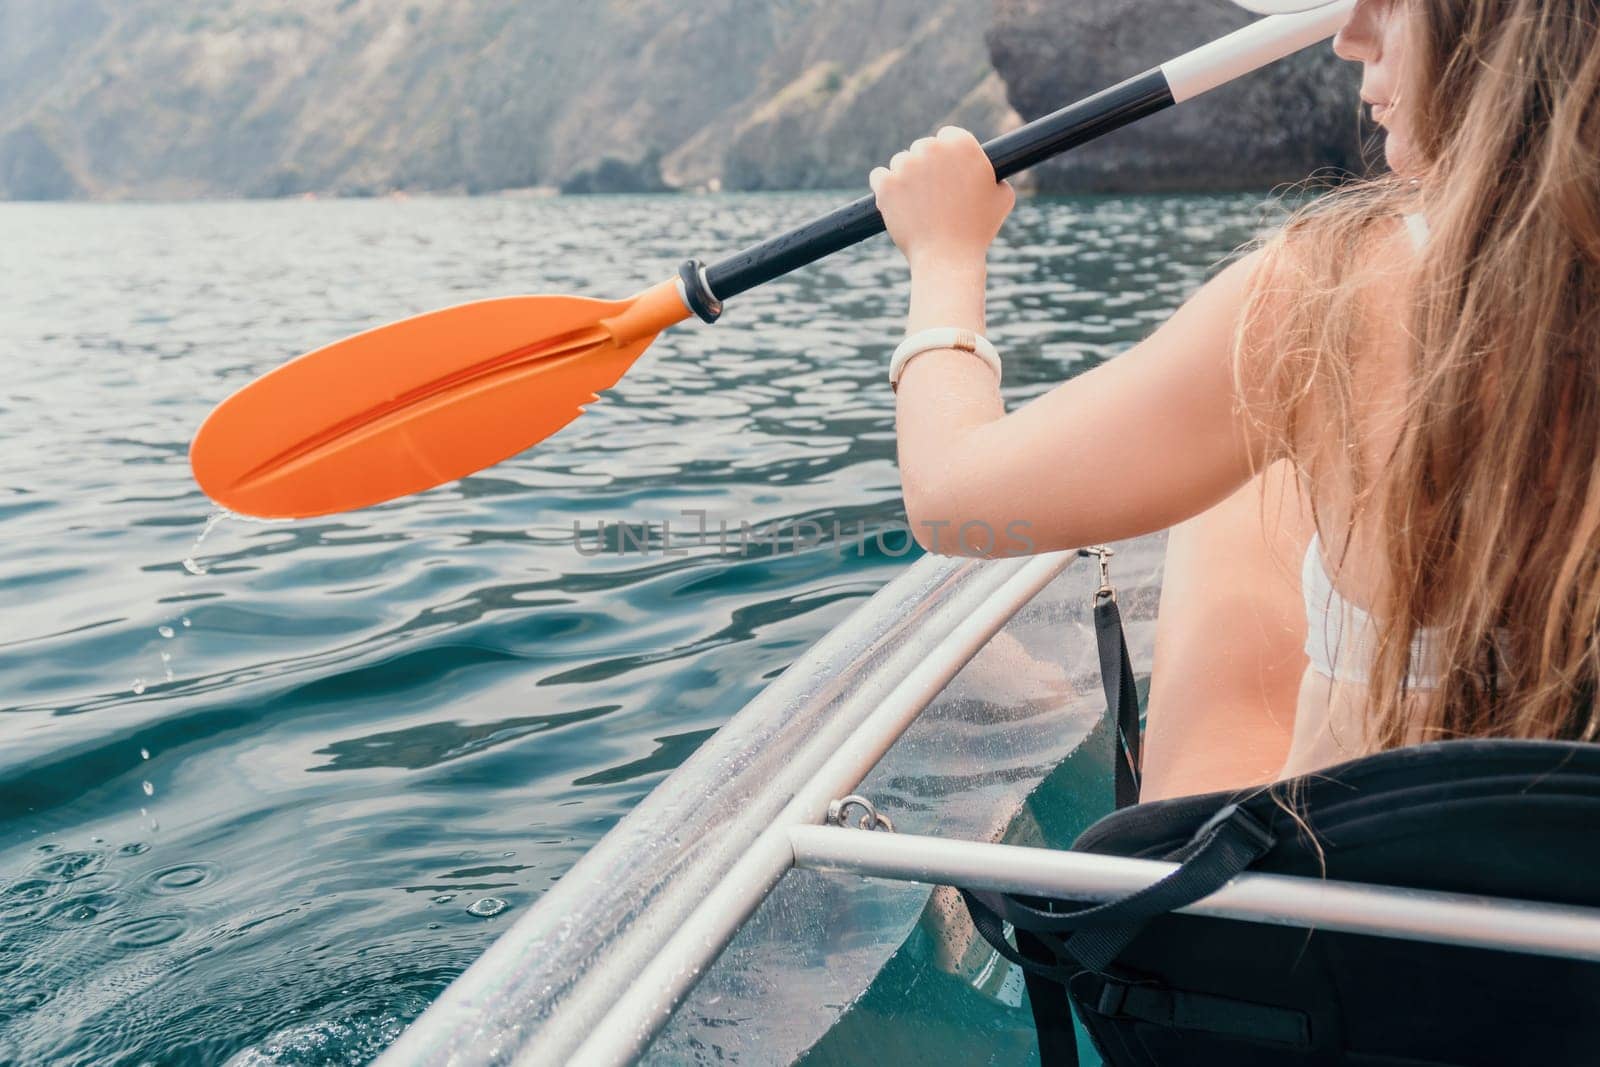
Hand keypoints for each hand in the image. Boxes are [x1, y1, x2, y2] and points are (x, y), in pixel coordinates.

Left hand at [869, 127, 1014, 273]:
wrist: (948, 258)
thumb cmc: (977, 231)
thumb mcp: (1002, 198)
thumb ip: (995, 176)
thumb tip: (991, 173)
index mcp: (962, 144)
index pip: (947, 135)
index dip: (948, 156)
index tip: (947, 172)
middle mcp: (933, 148)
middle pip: (922, 147)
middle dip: (925, 166)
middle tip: (932, 193)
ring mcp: (906, 165)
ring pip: (900, 161)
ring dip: (905, 178)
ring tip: (917, 205)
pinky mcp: (886, 183)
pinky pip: (878, 176)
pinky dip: (885, 188)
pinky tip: (896, 202)